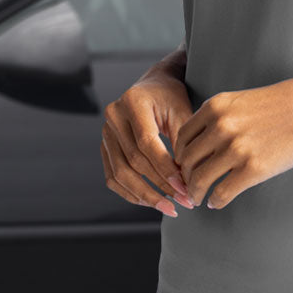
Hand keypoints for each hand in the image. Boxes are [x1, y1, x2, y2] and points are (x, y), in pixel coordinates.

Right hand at [101, 71, 196, 215]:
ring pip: (120, 174)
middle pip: (133, 161)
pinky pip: (113, 177)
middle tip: (183, 201)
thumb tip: (187, 178)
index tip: (184, 186)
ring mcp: (105, 132)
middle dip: (159, 185)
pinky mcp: (105, 147)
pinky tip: (152, 201)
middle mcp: (114, 116)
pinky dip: (131, 193)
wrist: (155, 85)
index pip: (146, 143)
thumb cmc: (172, 97)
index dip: (165, 167)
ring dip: (145, 196)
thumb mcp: (183, 110)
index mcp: (133, 102)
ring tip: (169, 208)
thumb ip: (184, 140)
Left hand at [173, 71, 292, 209]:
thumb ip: (223, 116)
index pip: (183, 136)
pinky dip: (216, 201)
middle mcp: (221, 126)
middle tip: (189, 185)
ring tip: (200, 197)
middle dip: (186, 176)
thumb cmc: (288, 101)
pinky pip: (222, 192)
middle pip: (187, 160)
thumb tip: (207, 142)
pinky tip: (217, 201)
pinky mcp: (253, 169)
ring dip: (196, 192)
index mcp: (217, 106)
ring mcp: (236, 148)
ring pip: (200, 179)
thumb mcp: (246, 99)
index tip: (185, 165)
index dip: (181, 155)